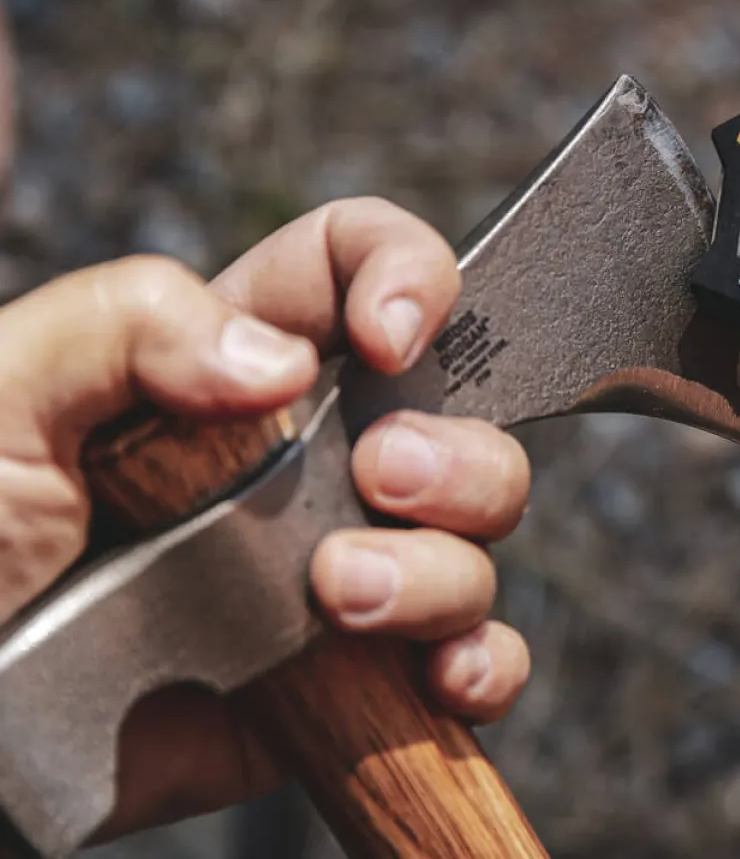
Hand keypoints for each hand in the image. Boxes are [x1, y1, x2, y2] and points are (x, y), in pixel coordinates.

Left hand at [0, 197, 530, 837]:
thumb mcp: (4, 392)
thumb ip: (130, 322)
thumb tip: (283, 364)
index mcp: (226, 362)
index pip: (358, 266)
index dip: (406, 274)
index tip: (388, 337)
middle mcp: (303, 461)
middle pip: (454, 416)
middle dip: (451, 447)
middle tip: (381, 477)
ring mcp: (334, 570)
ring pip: (474, 542)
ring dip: (442, 569)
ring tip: (341, 599)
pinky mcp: (345, 679)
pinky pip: (471, 660)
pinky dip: (486, 667)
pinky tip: (437, 677)